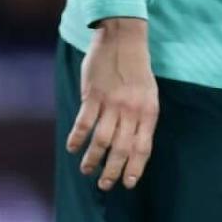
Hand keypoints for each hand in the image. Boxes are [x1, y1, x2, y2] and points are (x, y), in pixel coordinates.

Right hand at [66, 17, 159, 190]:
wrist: (124, 37)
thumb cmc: (137, 69)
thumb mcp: (149, 94)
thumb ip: (141, 118)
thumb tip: (132, 147)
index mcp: (148, 111)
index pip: (143, 147)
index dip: (135, 168)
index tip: (128, 184)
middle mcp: (131, 110)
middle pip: (121, 149)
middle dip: (112, 171)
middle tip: (105, 184)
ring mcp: (111, 103)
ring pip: (101, 140)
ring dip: (92, 159)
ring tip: (87, 170)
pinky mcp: (93, 95)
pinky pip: (84, 123)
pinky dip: (77, 139)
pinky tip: (73, 148)